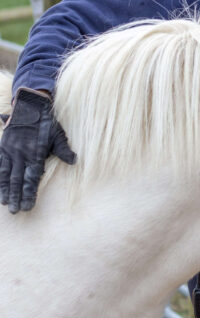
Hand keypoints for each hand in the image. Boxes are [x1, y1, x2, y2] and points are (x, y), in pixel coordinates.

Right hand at [0, 88, 75, 212]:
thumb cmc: (47, 123)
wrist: (30, 106)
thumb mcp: (58, 135)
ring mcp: (10, 151)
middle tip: (16, 211)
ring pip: (6, 175)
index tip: (28, 206)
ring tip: (6, 204)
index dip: (30, 193)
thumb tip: (74, 161)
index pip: (32, 178)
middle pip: (18, 180)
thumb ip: (64, 149)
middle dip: (17, 196)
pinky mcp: (3, 147)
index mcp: (36, 153)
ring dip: (6, 190)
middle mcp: (21, 154)